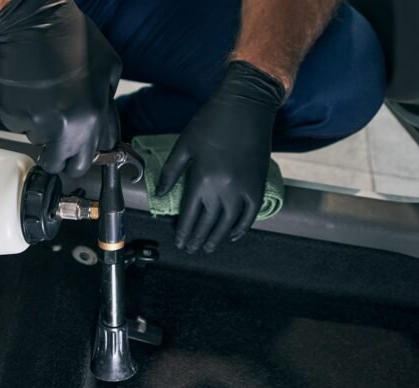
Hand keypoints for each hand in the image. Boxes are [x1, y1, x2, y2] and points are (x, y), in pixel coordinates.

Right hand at [0, 0, 121, 176]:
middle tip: (57, 140)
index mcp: (92, 117)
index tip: (79, 151)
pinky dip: (22, 115)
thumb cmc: (69, 37)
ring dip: (41, 129)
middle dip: (60, 156)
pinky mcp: (11, 116)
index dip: (83, 155)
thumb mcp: (107, 67)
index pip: (89, 159)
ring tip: (43, 99)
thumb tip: (101, 126)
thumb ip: (105, 102)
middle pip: (61, 165)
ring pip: (37, 143)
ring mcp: (35, 123)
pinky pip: (18, 126)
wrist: (31, 22)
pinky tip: (28, 93)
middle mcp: (64, 127)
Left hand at [157, 61, 285, 253]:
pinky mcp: (258, 184)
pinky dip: (242, 227)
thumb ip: (170, 172)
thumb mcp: (184, 145)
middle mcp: (223, 189)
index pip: (190, 215)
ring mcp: (243, 189)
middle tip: (191, 250)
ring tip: (209, 247)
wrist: (247, 105)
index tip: (179, 242)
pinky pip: (250, 214)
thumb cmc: (211, 121)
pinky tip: (232, 234)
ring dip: (217, 238)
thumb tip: (159, 195)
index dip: (184, 231)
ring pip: (229, 223)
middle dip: (198, 238)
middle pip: (208, 223)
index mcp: (202, 179)